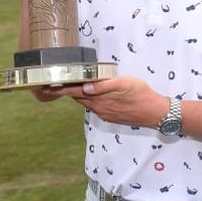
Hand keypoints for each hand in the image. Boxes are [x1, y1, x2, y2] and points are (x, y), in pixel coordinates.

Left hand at [51, 76, 167, 127]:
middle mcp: (99, 108)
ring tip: (68, 87)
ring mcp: (104, 113)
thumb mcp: (125, 84)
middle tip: (52, 85)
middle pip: (78, 98)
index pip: (75, 92)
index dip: (61, 89)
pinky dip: (89, 100)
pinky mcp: (111, 116)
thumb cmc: (142, 95)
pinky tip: (91, 95)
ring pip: (86, 102)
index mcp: (100, 99)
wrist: (155, 113)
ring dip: (77, 95)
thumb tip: (85, 86)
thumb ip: (105, 85)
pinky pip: (95, 107)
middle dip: (65, 91)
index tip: (46, 86)